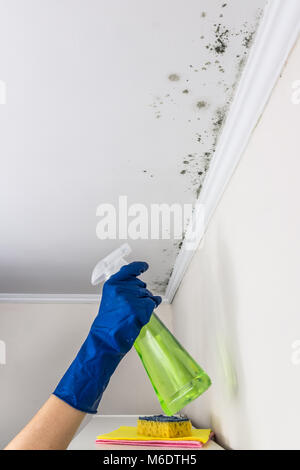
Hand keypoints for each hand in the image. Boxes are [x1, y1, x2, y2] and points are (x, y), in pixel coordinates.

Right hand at [53, 262, 160, 413]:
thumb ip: (122, 289)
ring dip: (145, 304)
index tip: (144, 266)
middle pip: (141, 285)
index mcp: (112, 285)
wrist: (105, 340)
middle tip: (130, 309)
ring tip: (132, 315)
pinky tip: (139, 318)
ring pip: (148, 295)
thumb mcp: (111, 300)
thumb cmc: (108, 324)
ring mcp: (130, 298)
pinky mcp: (139, 309)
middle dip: (141, 295)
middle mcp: (120, 289)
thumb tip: (139, 284)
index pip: (129, 270)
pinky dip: (150, 311)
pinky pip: (152, 304)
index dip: (139, 267)